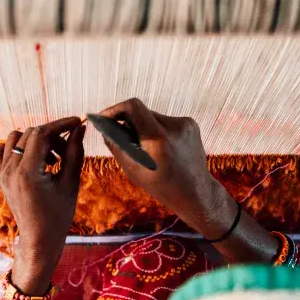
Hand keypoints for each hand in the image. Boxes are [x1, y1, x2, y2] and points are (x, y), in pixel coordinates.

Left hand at [0, 117, 85, 291]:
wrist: (39, 238)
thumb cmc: (58, 215)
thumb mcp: (70, 182)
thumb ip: (74, 152)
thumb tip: (79, 128)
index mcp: (27, 173)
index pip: (41, 134)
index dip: (60, 124)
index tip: (76, 122)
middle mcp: (10, 171)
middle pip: (30, 134)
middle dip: (52, 135)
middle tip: (67, 150)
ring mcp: (2, 173)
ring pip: (15, 138)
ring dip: (35, 140)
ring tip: (51, 158)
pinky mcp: (0, 177)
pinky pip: (2, 150)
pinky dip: (17, 148)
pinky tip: (33, 159)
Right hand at [99, 98, 215, 217]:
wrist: (196, 192)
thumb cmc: (163, 186)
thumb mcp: (133, 170)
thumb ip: (117, 146)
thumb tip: (104, 127)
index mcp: (159, 139)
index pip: (133, 107)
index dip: (114, 109)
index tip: (104, 118)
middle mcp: (174, 126)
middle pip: (141, 112)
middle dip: (128, 123)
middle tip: (121, 138)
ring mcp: (185, 123)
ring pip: (152, 116)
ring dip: (143, 127)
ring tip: (146, 149)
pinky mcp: (190, 123)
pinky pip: (164, 121)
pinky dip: (156, 130)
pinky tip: (161, 148)